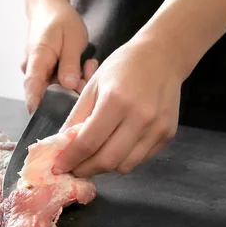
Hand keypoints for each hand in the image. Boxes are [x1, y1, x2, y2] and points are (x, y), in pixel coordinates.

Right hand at [21, 0, 98, 113]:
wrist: (49, 8)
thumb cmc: (60, 20)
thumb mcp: (72, 39)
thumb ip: (70, 64)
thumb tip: (69, 86)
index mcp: (37, 59)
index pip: (32, 88)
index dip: (38, 106)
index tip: (47, 121)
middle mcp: (33, 69)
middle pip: (48, 94)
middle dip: (70, 93)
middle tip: (87, 76)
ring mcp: (39, 72)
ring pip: (57, 90)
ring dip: (75, 84)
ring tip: (87, 66)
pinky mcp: (47, 73)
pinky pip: (60, 84)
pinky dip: (74, 79)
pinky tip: (84, 66)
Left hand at [52, 35, 183, 177]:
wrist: (163, 56)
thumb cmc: (124, 66)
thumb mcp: (93, 85)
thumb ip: (77, 117)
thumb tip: (63, 145)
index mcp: (116, 102)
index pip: (88, 143)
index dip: (70, 159)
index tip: (58, 167)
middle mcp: (139, 118)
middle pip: (107, 161)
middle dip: (85, 170)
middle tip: (73, 169)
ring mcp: (156, 128)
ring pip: (125, 166)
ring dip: (105, 167)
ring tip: (93, 158)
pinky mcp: (167, 134)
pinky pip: (140, 159)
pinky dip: (123, 159)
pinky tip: (114, 148)